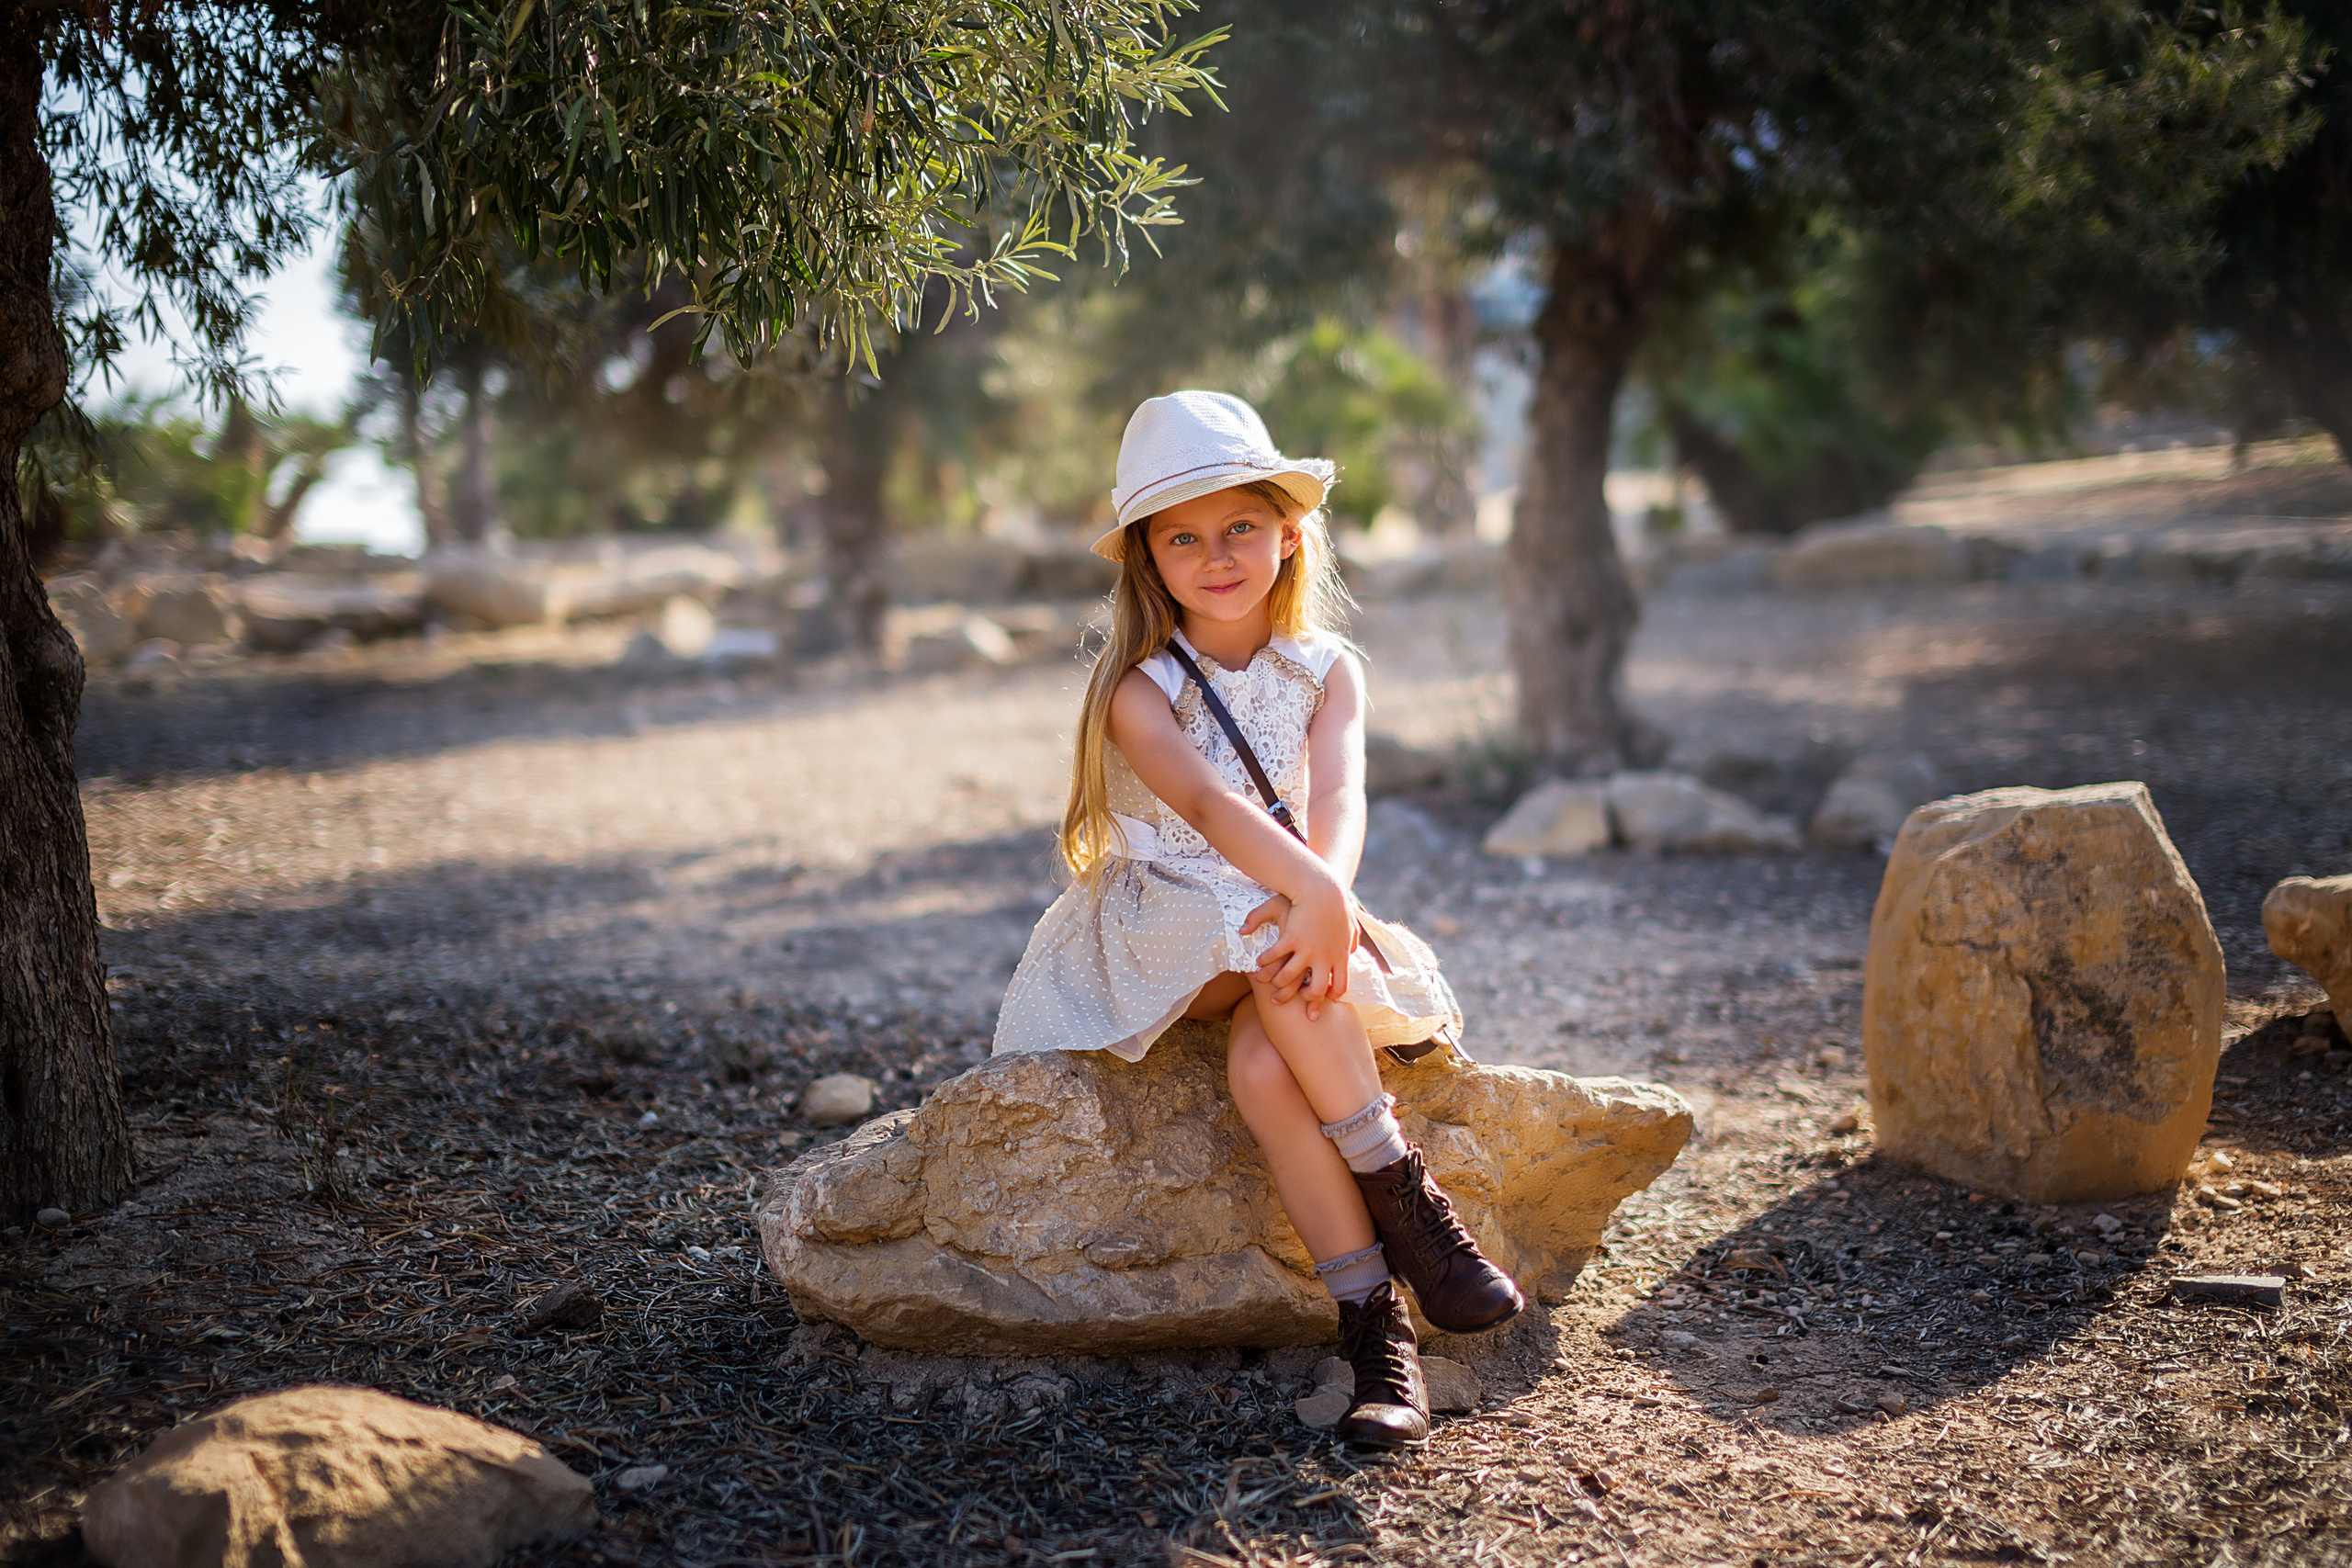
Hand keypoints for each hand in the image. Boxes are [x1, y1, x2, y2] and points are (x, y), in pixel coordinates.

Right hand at [1248, 884, 1351, 1017]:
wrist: (1324, 888)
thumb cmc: (1337, 904)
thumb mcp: (1350, 923)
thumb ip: (1352, 938)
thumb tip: (1351, 951)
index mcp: (1340, 955)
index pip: (1340, 985)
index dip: (1331, 995)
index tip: (1323, 998)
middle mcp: (1325, 957)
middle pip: (1317, 990)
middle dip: (1304, 999)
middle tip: (1294, 999)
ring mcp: (1308, 949)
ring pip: (1290, 977)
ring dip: (1278, 982)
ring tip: (1269, 982)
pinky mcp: (1292, 938)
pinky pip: (1275, 956)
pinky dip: (1265, 961)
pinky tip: (1258, 961)